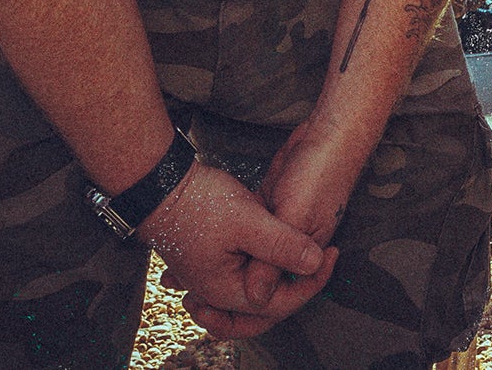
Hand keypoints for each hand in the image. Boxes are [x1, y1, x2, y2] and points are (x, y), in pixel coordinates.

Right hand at [140, 160, 335, 338]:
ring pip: (255, 290)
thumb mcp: (249, 222)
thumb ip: (282, 245)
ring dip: (278, 282)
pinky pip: (241, 272)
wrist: (159, 185)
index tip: (332, 254)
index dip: (313, 281)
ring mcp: (210, 277)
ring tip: (304, 265)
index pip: (281, 303)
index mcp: (228, 291)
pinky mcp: (210, 259)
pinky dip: (260, 268)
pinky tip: (274, 255)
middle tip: (320, 264)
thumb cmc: (198, 203)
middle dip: (296, 290)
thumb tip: (316, 262)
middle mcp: (217, 292)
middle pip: (266, 306)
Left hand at [211, 113, 372, 329]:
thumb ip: (275, 256)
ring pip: (249, 263)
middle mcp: (292, 250)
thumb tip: (255, 299)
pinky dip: (223, 247)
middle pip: (261, 287)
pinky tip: (202, 245)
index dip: (246, 309)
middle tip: (192, 303)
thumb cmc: (320, 172)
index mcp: (305, 257)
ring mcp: (279, 232)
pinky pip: (244, 241)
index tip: (211, 308)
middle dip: (227, 300)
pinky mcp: (269, 213)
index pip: (281, 299)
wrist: (328, 135)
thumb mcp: (296, 215)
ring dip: (221, 271)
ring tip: (179, 283)